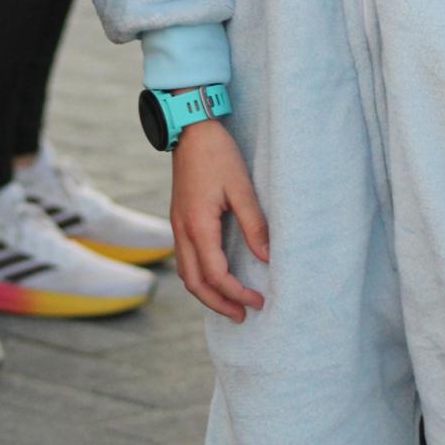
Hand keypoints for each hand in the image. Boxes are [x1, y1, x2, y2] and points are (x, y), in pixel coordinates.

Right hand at [170, 119, 268, 322]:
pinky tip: (214, 276)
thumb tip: (267, 258)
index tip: (259, 301)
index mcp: (198, 225)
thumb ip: (254, 225)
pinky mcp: (179, 218)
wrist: (190, 128)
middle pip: (194, 282)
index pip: (216, 274)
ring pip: (185, 272)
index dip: (237, 293)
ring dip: (205, 293)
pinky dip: (198, 275)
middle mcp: (182, 230)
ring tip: (228, 303)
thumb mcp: (241, 187)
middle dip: (218, 303)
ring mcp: (177, 224)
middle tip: (242, 316)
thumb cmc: (217, 154)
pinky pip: (184, 257)